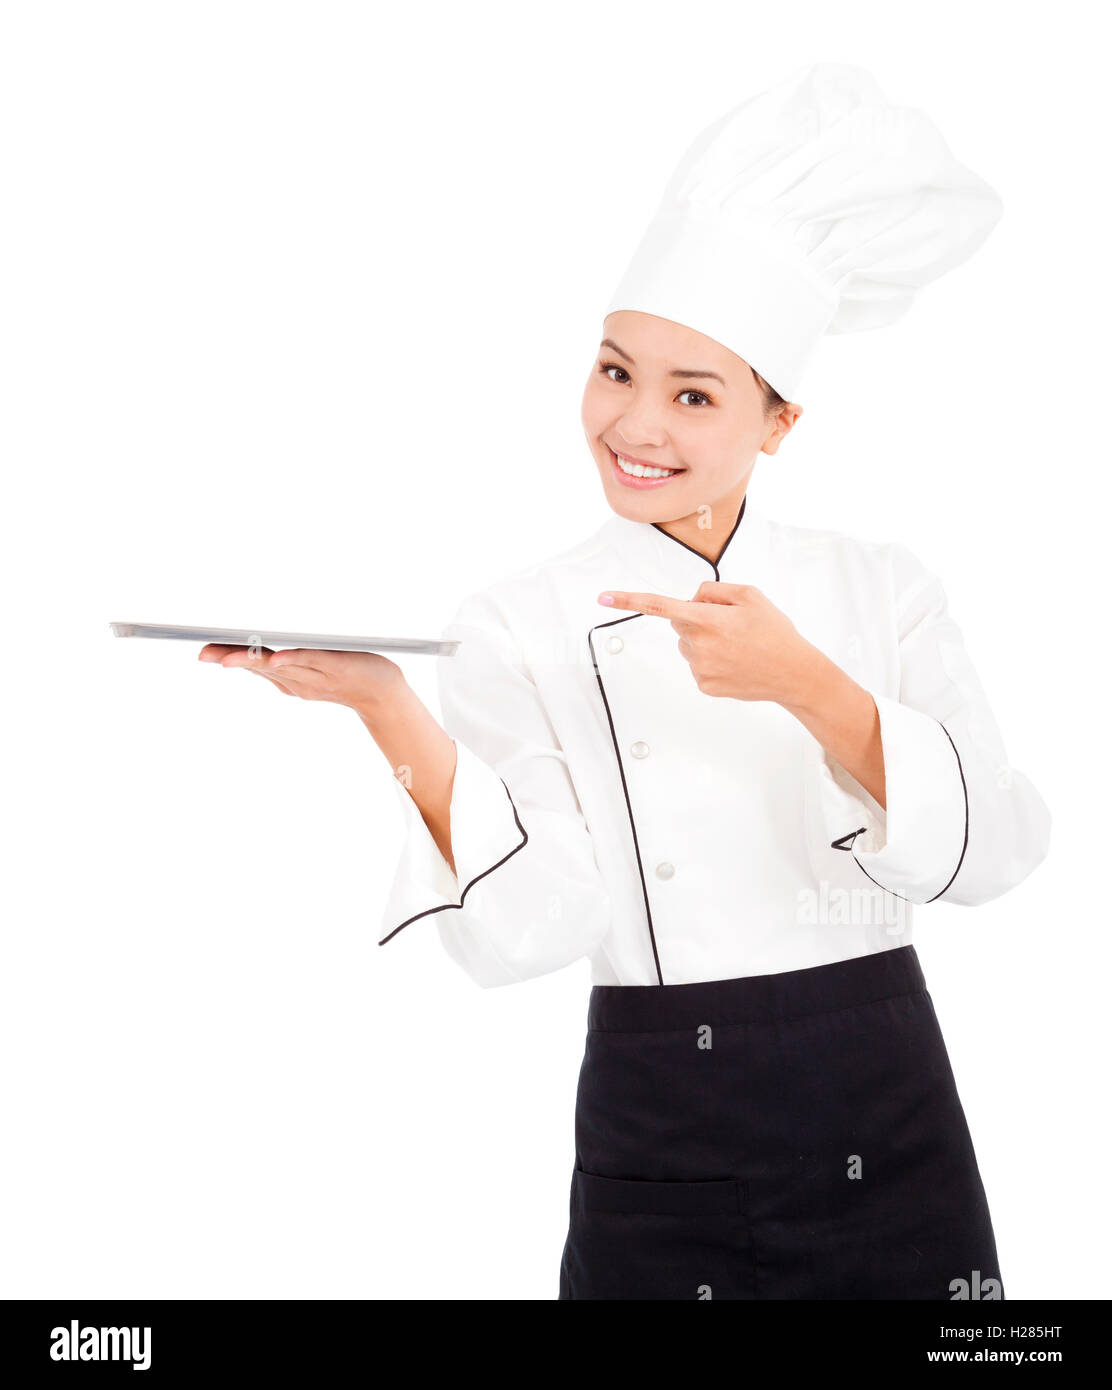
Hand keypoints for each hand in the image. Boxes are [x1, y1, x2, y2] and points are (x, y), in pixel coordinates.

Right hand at [197, 643, 407, 715]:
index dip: (228, 658)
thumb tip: (265, 642)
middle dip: (229, 658)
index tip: (204, 652)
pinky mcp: (335, 666)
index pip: (254, 665)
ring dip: (252, 660)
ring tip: (227, 658)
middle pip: (259, 666)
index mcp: (289, 679)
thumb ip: (289, 656)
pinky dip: (292, 659)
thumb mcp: (312, 667)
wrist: (383, 692)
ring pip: (279, 666)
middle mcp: (298, 680)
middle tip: (203, 653)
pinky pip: (310, 661)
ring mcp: (315, 675)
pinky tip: (275, 659)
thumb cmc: (349, 672)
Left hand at [597, 580, 818, 704]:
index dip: (629, 600)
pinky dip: (711, 660)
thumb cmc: (774, 631)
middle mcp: (698, 644)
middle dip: (696, 618)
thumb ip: (713, 590)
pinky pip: (696, 665)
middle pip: (679, 623)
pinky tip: (735, 662)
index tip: (603, 596)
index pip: (660, 606)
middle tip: (730, 624)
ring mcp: (699, 668)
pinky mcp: (703, 686)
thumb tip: (691, 599)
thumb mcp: (750, 595)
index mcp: (707, 619)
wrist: (794, 673)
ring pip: (687, 645)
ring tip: (737, 646)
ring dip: (704, 641)